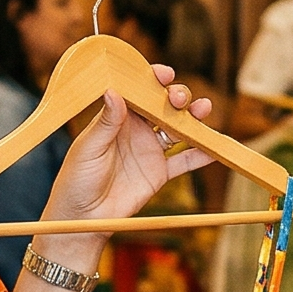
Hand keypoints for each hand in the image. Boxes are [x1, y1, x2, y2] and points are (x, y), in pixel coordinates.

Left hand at [40, 64, 215, 229]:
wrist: (83, 217)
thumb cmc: (76, 178)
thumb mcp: (88, 148)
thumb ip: (106, 122)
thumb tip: (114, 91)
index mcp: (118, 117)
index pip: (139, 91)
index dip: (153, 80)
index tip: (165, 74)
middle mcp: (137, 129)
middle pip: (164, 106)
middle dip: (177, 97)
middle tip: (180, 98)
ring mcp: (150, 150)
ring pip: (178, 129)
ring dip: (193, 118)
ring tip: (204, 110)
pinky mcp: (160, 173)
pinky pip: (184, 161)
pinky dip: (201, 155)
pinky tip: (215, 149)